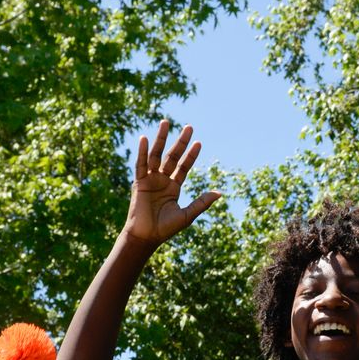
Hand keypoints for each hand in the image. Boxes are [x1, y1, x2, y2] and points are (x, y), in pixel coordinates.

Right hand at [123, 118, 220, 244]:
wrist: (147, 236)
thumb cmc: (166, 228)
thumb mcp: (187, 215)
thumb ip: (201, 203)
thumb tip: (219, 193)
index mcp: (173, 187)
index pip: (184, 166)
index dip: (191, 155)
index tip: (199, 143)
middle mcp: (162, 180)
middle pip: (172, 156)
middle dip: (180, 142)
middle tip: (190, 126)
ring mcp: (150, 179)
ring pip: (156, 155)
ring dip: (161, 139)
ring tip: (166, 122)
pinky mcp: (139, 182)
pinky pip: (141, 164)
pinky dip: (142, 152)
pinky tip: (144, 139)